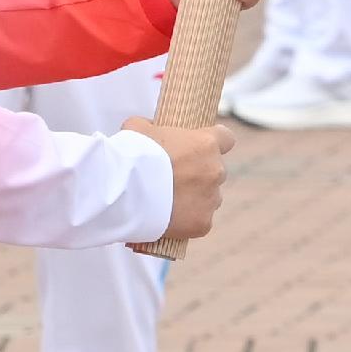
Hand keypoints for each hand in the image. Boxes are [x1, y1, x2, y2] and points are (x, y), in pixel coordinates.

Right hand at [120, 116, 229, 243]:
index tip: (202, 148)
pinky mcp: (203, 223)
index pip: (226, 139)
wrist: (124, 190)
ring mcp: (211, 199)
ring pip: (210, 198)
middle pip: (215, 172)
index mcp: (206, 144)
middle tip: (174, 179)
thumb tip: (150, 130)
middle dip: (199, 174)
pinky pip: (201, 222)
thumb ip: (153, 128)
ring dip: (196, 198)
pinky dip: (188, 221)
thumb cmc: (131, 154)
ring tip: (168, 202)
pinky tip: (169, 219)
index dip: (215, 143)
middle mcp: (215, 171)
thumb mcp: (139, 128)